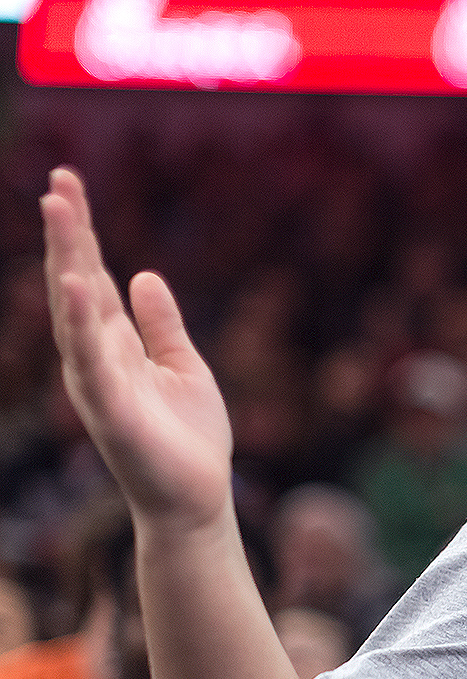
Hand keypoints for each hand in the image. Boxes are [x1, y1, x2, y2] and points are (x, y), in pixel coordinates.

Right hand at [42, 168, 233, 530]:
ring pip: (74, 310)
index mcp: (114, 343)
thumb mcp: (182, 366)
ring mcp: (96, 380)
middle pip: (76, 282)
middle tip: (57, 181)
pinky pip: (91, 358)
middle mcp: (95, 356)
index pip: (93, 276)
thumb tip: (143, 274)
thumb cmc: (188, 437)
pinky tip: (79, 283)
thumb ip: (161, 323)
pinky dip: (82, 320)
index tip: (68, 183)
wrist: (196, 498)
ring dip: (66, 259)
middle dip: (67, 232)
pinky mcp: (108, 409)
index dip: (82, 232)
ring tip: (58, 210)